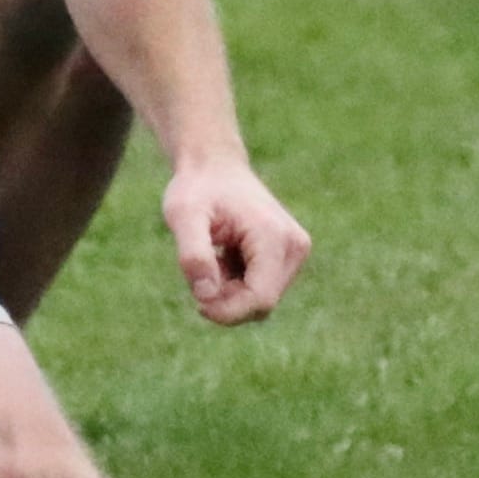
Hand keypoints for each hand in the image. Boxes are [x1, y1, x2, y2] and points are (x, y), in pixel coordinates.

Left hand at [162, 159, 309, 325]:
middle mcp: (295, 247)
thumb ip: (193, 254)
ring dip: (230, 290)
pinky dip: (236, 282)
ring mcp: (295, 252)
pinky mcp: (288, 256)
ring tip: (213, 255)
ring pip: (260, 299)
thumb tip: (205, 295)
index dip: (227, 312)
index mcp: (274, 238)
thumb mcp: (183, 216)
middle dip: (227, 298)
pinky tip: (223, 255)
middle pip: (262, 303)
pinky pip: (260, 289)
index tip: (197, 302)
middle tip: (200, 269)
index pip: (260, 299)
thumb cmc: (197, 188)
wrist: (215, 165)